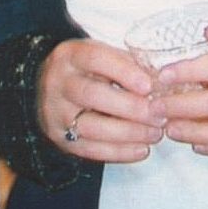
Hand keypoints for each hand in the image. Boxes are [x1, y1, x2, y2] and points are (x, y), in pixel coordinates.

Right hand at [38, 37, 165, 163]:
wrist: (46, 88)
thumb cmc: (85, 70)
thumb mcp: (100, 56)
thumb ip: (127, 64)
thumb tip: (161, 80)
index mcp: (70, 56)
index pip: (95, 58)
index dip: (123, 72)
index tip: (149, 85)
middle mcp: (58, 83)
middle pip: (93, 95)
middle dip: (130, 107)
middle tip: (159, 114)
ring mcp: (56, 113)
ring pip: (92, 126)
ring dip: (129, 132)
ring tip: (155, 134)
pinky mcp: (60, 138)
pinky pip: (90, 150)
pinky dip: (119, 152)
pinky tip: (142, 150)